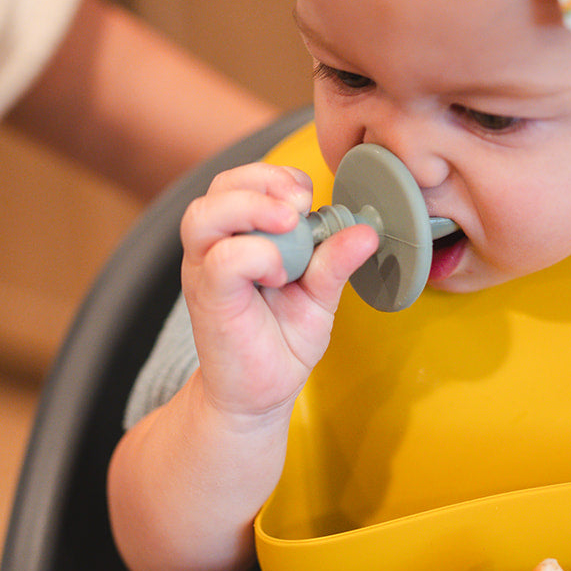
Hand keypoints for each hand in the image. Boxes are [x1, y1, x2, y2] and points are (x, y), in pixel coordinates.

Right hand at [178, 162, 377, 422]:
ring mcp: (204, 271)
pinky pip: (221, 259)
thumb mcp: (319, 296)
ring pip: (204, 214)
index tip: (309, 197)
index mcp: (238, 236)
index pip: (243, 180)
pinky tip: (279, 273)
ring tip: (289, 226)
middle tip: (301, 205)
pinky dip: (256, 255)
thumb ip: (335, 261)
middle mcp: (214, 247)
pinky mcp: (208, 298)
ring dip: (253, 208)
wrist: (258, 394)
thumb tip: (366, 231)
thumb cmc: (281, 341)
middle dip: (264, 181)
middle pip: (220, 185)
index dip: (277, 176)